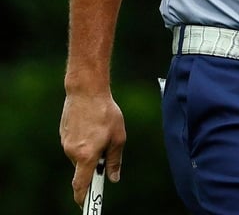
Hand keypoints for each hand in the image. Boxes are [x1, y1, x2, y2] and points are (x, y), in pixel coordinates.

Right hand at [60, 91, 125, 207]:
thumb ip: (115, 160)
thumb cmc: (106, 113)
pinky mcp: (63, 135)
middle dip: (94, 164)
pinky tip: (92, 126)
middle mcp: (72, 152)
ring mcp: (65, 144)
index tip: (86, 204)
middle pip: (83, 168)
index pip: (81, 185)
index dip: (83, 197)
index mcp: (86, 155)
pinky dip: (84, 142)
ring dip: (90, 150)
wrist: (86, 92)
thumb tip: (113, 177)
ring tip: (101, 131)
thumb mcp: (118, 137)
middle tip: (107, 147)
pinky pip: (75, 145)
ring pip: (80, 156)